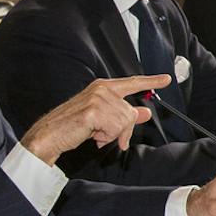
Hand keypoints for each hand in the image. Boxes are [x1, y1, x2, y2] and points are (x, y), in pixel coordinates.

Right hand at [20, 74, 169, 159]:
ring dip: (111, 135)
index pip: (132, 83)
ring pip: (124, 123)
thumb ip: (125, 115)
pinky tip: (92, 135)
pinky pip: (115, 129)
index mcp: (103, 87)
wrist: (49, 136)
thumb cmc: (73, 127)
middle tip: (104, 136)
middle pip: (130, 113)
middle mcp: (102, 89)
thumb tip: (145, 113)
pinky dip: (106, 137)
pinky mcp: (94, 112)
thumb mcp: (103, 119)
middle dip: (122, 130)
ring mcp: (97, 99)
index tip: (167, 79)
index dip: (151, 81)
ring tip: (94, 134)